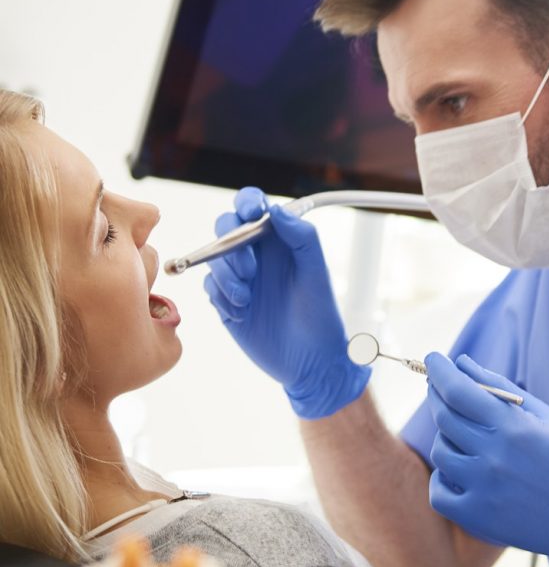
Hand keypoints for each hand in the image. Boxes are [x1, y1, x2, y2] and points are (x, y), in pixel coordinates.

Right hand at [204, 187, 369, 418]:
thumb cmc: (321, 315)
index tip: (250, 214)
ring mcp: (239, 278)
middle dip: (230, 244)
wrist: (310, 363)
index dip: (246, 203)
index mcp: (279, 240)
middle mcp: (257, 254)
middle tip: (250, 270)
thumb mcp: (316, 272)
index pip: (253, 206)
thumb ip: (301, 237)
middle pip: (225, 227)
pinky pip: (209, 287)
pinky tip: (242, 312)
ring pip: (213, 258)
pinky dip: (221, 297)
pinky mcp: (227, 302)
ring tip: (246, 299)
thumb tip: (275, 210)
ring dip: (226, 276)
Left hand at [425, 353, 548, 566]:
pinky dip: (443, 480)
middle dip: (437, 395)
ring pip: (441, 453)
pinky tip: (458, 471)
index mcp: (514, 426)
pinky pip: (440, 493)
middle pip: (444, 418)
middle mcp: (495, 456)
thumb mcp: (544, 415)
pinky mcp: (482, 519)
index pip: (458, 390)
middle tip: (438, 387)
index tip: (432, 359)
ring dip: (446, 438)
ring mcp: (486, 489)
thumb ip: (500, 388)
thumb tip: (463, 363)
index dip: (439, 370)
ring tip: (464, 434)